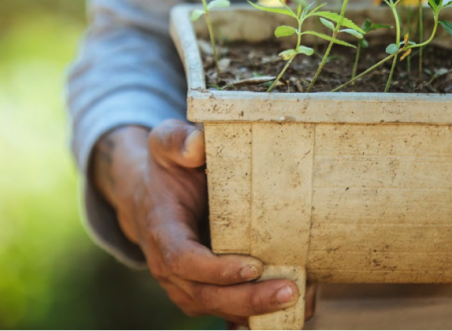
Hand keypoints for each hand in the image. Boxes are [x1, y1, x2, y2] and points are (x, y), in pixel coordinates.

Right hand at [92, 120, 314, 326]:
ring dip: (257, 310)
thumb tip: (198, 145)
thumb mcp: (165, 143)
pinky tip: (293, 309)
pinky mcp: (201, 292)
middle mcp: (167, 266)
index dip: (216, 269)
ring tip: (301, 299)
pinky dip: (257, 314)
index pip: (183, 259)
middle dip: (247, 299)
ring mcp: (183, 284)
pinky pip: (227, 312)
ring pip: (218, 309)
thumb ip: (178, 140)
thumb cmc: (167, 168)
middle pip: (205, 295)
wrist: (150, 196)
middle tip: (290, 291)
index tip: (253, 264)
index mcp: (162, 229)